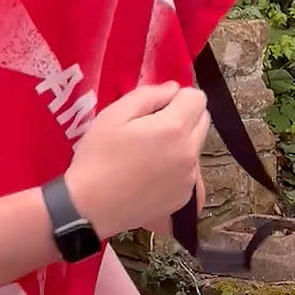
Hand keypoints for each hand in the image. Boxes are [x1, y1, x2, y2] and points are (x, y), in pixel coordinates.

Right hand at [64, 82, 209, 240]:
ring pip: (196, 146)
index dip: (176, 96)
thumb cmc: (97, 156)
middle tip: (151, 127)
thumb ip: (147, 95)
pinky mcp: (184, 197)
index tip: (155, 106)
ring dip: (181, 141)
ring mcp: (189, 177)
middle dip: (183, 116)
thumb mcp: (113, 115)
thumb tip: (173, 88)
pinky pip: (189, 171)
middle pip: (203, 120)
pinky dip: (176, 166)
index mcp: (173, 128)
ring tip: (148, 153)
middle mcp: (189, 152)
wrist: (91, 206)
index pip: (197, 97)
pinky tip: (150, 174)